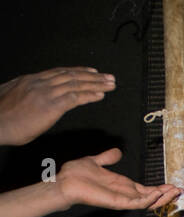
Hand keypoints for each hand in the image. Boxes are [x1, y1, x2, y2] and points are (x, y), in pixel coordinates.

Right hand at [0, 67, 115, 145]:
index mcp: (31, 80)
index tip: (92, 71)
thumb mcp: (14, 98)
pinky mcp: (49, 105)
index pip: (59, 72)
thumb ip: (28, 95)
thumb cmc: (2, 116)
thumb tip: (35, 99)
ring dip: (96, 84)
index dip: (78, 71)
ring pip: (75, 84)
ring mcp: (45, 93)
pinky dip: (89, 96)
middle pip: (71, 75)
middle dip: (93, 76)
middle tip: (109, 77)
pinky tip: (100, 96)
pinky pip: (74, 98)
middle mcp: (39, 83)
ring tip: (110, 84)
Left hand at [54, 149, 181, 212]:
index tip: (173, 185)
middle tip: (181, 190)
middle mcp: (125, 193)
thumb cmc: (76, 174)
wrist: (64, 181)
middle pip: (151, 197)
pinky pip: (136, 203)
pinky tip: (157, 193)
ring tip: (174, 192)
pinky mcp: (117, 202)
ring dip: (162, 197)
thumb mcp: (95, 161)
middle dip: (166, 194)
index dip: (161, 188)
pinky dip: (148, 199)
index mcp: (122, 186)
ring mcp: (122, 199)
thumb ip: (108, 158)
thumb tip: (118, 152)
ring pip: (148, 202)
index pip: (146, 189)